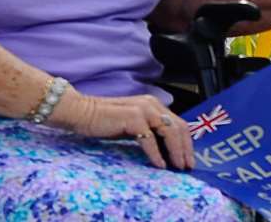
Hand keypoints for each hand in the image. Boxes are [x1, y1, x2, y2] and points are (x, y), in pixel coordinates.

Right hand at [48, 89, 192, 169]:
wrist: (82, 113)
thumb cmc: (105, 121)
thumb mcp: (133, 125)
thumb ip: (149, 131)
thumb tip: (165, 150)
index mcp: (154, 105)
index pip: (178, 123)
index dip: (186, 142)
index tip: (188, 158)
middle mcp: (152, 104)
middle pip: (178, 127)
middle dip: (185, 148)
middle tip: (187, 165)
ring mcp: (143, 109)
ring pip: (169, 131)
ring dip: (176, 151)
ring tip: (177, 166)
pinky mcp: (133, 118)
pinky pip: (150, 139)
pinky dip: (156, 154)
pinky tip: (159, 164)